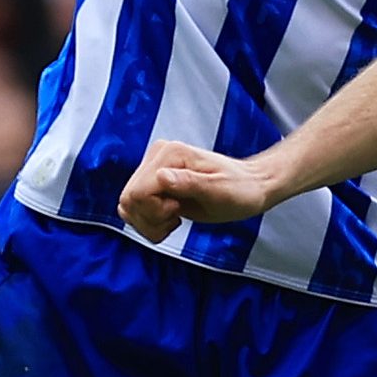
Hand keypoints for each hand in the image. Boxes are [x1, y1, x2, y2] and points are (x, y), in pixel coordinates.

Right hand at [117, 142, 280, 237]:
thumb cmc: (240, 191)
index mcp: (170, 154)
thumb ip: (190, 183)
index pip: (137, 192)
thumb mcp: (220, 191)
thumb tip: (162, 177)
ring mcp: (153, 169)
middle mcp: (157, 156)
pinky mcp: (152, 182)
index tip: (179, 210)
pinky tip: (171, 219)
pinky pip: (132, 208)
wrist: (249, 188)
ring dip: (149, 222)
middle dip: (151, 218)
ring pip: (127, 206)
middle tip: (177, 218)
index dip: (155, 211)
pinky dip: (148, 221)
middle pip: (128, 200)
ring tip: (175, 219)